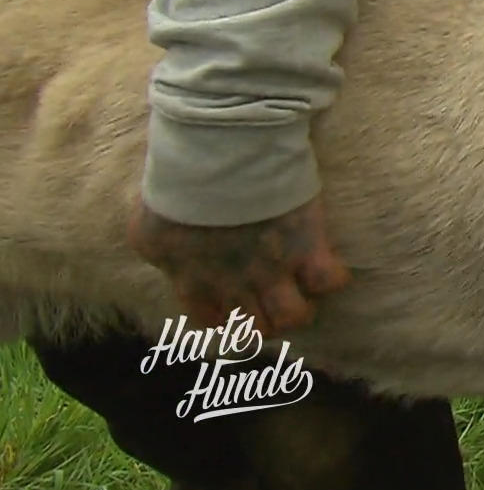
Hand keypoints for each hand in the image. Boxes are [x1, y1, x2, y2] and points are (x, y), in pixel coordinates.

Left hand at [127, 194, 350, 337]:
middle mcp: (235, 286)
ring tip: (299, 289)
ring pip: (294, 317)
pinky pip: (329, 280)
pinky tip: (323, 262)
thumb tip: (168, 260)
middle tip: (269, 298)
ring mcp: (274, 269)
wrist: (219, 159)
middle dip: (264, 318)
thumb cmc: (175, 188)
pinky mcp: (307, 247)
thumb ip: (159, 255)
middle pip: (257, 330)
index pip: (212, 322)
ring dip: (297, 307)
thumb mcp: (147, 231)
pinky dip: (330, 275)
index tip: (230, 301)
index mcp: (194, 283)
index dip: (223, 314)